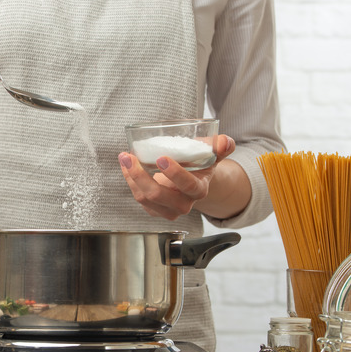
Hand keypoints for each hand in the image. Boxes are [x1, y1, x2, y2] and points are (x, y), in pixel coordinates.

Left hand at [118, 135, 235, 219]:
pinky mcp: (154, 210)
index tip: (161, 158)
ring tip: (125, 157)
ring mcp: (167, 210)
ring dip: (130, 176)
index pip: (188, 186)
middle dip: (140, 175)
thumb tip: (225, 141)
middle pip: (158, 194)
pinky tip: (126, 166)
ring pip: (144, 197)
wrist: (192, 182)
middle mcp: (183, 204)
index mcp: (199, 190)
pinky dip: (129, 180)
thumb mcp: (212, 156)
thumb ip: (221, 147)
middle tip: (130, 157)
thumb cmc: (200, 166)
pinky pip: (138, 197)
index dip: (175, 174)